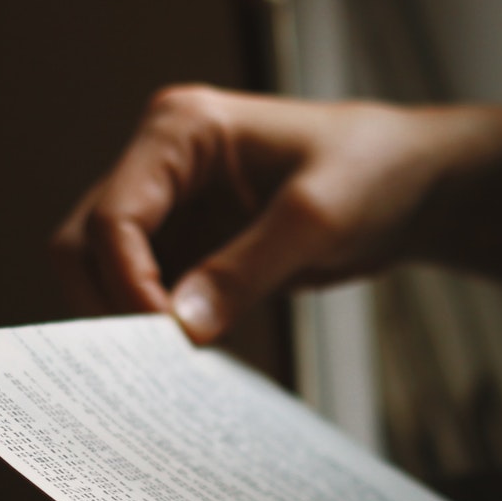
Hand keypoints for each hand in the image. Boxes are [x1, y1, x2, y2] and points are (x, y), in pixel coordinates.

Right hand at [51, 85, 462, 342]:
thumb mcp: (316, 220)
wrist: (415, 183)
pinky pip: (148, 293)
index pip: (114, 215)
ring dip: (128, 322)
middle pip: (85, 244)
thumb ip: (245, 271)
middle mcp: (160, 164)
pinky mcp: (192, 245)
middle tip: (154, 365)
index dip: (126, 284)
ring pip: (106, 273)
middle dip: (109, 305)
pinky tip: (189, 362)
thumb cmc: (373, 172)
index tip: (164, 341)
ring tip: (171, 371)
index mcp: (180, 129)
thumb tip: (178, 329)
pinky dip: (157, 329)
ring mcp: (172, 206)